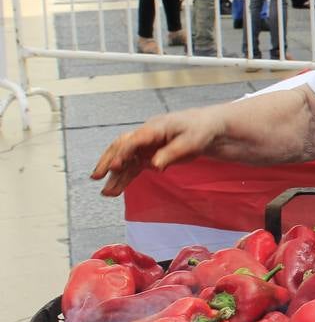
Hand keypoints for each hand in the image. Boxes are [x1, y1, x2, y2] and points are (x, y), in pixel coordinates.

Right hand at [91, 108, 225, 196]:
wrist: (209, 129)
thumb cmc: (200, 131)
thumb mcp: (190, 142)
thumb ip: (171, 154)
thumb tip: (154, 166)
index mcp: (155, 128)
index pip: (134, 140)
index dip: (123, 153)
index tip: (115, 167)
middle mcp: (146, 136)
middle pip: (121, 146)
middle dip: (108, 161)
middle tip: (96, 176)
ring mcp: (147, 146)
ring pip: (125, 160)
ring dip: (115, 176)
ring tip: (106, 193)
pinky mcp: (150, 155)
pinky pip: (133, 167)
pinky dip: (125, 178)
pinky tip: (116, 190)